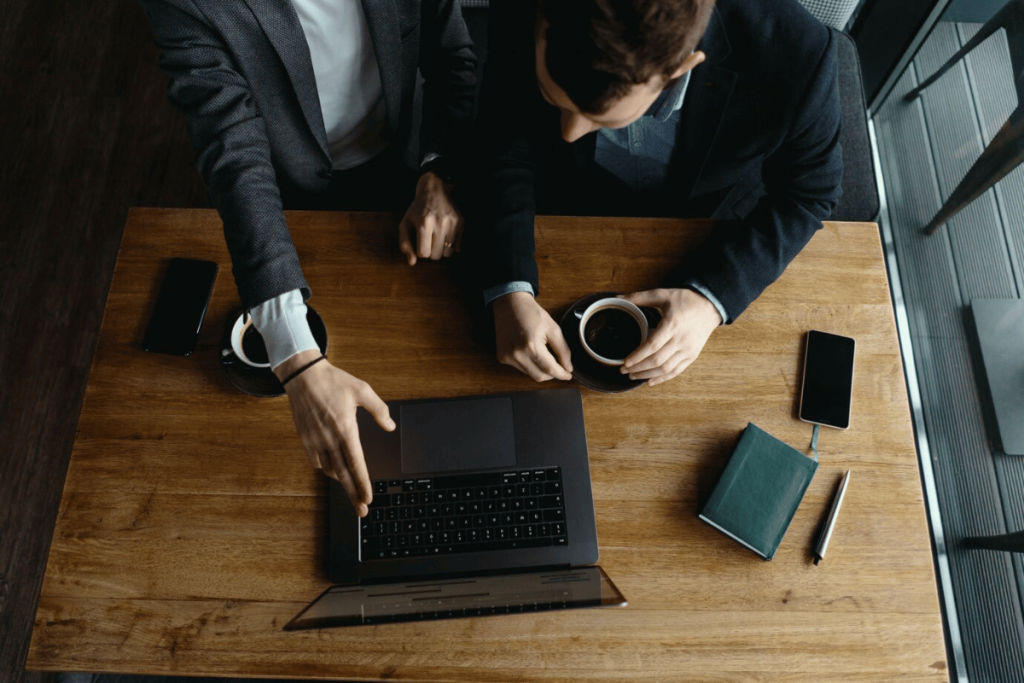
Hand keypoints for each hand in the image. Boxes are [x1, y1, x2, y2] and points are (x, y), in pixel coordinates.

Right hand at [274, 350, 394, 516]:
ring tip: (352, 488)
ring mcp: (314, 440)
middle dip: (353, 495)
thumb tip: (390, 426)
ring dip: (341, 480)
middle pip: (342, 474)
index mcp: (345, 428)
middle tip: (362, 511)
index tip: (368, 498)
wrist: (303, 375)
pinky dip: (326, 468)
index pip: (356, 463)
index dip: (363, 483)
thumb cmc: (335, 381)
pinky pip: (316, 461)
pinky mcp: (305, 438)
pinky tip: (334, 469)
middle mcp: (329, 438)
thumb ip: (379, 410)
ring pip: (330, 469)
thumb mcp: (362, 390)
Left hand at [398, 171, 462, 264]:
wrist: (434, 189)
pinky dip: (452, 246)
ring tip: (437, 239)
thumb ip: (405, 244)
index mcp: (423, 224)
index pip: (423, 254)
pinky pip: (458, 247)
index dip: (421, 251)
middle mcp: (439, 223)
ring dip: (441, 250)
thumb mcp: (405, 224)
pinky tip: (446, 235)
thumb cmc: (417, 209)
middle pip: (436, 256)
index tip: (420, 242)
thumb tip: (412, 263)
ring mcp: (451, 223)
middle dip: (431, 251)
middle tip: (429, 240)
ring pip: (448, 254)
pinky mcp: (461, 223)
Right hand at [492, 292, 573, 380]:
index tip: (568, 375)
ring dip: (541, 369)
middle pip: (539, 376)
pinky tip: (532, 352)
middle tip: (560, 366)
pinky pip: (521, 368)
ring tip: (544, 354)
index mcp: (531, 346)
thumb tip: (568, 368)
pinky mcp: (502, 357)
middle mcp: (517, 354)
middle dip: (552, 374)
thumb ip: (563, 350)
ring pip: (530, 374)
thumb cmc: (531, 313)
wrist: (510, 303)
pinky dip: (530, 365)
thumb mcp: (553, 328)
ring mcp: (507, 357)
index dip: (561, 374)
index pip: (550, 369)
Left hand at [619, 288, 722, 385]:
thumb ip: (640, 297)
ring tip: (633, 376)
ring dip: (647, 375)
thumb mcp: (662, 294)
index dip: (638, 356)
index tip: (625, 362)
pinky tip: (650, 381)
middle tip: (623, 370)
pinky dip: (662, 378)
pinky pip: (676, 371)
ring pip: (666, 369)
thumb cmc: (686, 300)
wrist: (710, 306)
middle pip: (657, 360)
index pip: (652, 346)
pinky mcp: (692, 356)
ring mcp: (688, 350)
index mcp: (672, 325)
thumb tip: (618, 298)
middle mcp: (681, 340)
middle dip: (638, 368)